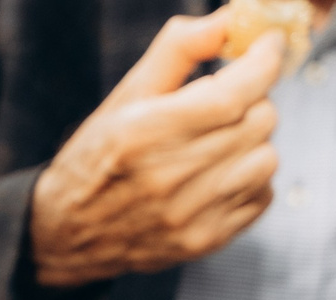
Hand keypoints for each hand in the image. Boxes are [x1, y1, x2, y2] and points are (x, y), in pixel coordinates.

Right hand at [29, 14, 284, 290]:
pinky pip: (262, 195)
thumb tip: (229, 20)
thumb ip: (179, 50)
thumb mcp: (125, 96)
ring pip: (267, 158)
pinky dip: (250, 177)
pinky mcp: (205, 241)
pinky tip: (219, 173)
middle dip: (254, 99)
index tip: (268, 46)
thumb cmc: (97, 158)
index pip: (234, 93)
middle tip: (229, 99)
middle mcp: (168, 179)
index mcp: (143, 134)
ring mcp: (189, 216)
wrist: (67, 234)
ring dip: (253, 141)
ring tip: (221, 141)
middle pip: (260, 120)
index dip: (265, 60)